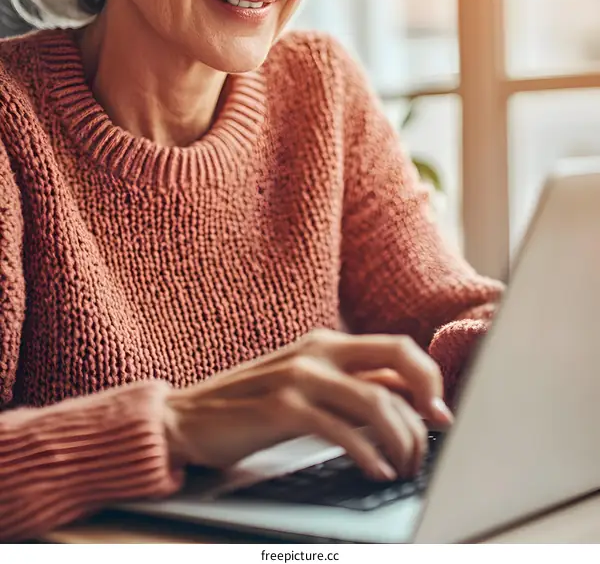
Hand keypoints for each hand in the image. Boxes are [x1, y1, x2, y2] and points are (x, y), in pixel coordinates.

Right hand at [164, 329, 452, 481]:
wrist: (186, 417)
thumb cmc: (251, 406)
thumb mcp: (307, 386)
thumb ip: (351, 387)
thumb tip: (406, 401)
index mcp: (326, 342)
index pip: (397, 347)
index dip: (428, 378)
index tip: (440, 413)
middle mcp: (317, 351)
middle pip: (397, 357)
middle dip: (428, 394)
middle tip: (436, 433)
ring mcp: (299, 376)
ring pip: (375, 399)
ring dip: (402, 436)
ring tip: (406, 465)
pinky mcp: (282, 408)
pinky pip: (341, 430)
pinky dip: (368, 453)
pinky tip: (376, 470)